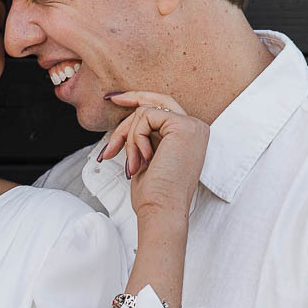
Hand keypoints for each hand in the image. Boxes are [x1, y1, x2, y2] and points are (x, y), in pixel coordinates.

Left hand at [99, 91, 208, 217]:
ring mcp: (192, 125)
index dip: (139, 99)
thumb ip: (145, 135)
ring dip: (129, 137)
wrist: (161, 209)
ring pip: (146, 111)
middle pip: (155, 102)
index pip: (163, 107)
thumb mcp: (147, 156)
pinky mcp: (183, 126)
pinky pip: (146, 116)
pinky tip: (143, 158)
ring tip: (132, 163)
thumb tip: (126, 121)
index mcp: (189, 135)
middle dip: (130, 102)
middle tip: (111, 104)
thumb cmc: (154, 193)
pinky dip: (136, 138)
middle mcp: (195, 127)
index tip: (115, 99)